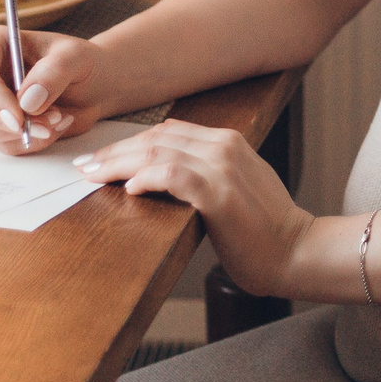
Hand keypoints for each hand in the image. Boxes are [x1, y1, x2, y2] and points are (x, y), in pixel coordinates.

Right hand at [0, 26, 109, 154]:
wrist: (94, 87)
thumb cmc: (82, 62)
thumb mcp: (77, 57)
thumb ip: (54, 71)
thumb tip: (26, 101)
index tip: (18, 118)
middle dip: (12, 122)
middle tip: (54, 118)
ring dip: (24, 133)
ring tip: (59, 116)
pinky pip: (3, 146)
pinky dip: (33, 142)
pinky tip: (54, 126)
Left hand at [72, 121, 309, 299]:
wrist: (296, 250)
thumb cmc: (265, 228)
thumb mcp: (239, 187)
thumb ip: (210, 172)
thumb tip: (168, 175)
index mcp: (228, 142)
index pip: (167, 132)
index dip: (130, 142)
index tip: (102, 158)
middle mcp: (224, 146)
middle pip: (155, 138)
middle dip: (114, 151)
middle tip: (84, 166)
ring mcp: (221, 167)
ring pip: (156, 153)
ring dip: (119, 163)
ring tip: (93, 176)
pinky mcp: (218, 193)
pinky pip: (171, 175)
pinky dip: (146, 178)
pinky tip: (129, 189)